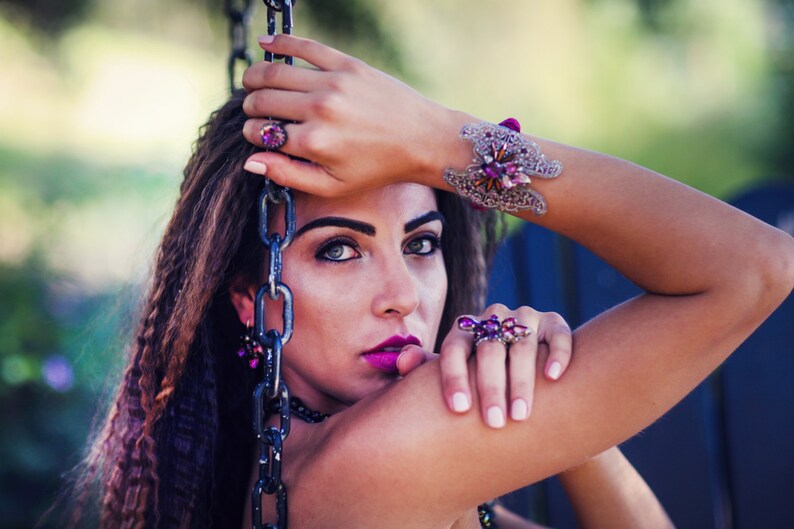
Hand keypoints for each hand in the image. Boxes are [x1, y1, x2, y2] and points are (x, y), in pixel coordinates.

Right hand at [240, 34, 460, 195]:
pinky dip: (279, 42)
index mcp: (314, 143)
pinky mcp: (347, 64)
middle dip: (250, 107)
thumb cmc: (377, 168)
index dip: (251, 133)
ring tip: (253, 84)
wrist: (422, 140)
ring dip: (255, 77)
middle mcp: (319, 110)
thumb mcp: (333, 185)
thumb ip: (289, 175)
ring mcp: (333, 83)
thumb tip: (250, 161)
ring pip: (275, 72)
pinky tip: (265, 44)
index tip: (255, 133)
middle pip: (262, 100)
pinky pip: (304, 47)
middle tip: (253, 110)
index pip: (261, 131)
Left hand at [398, 304, 572, 428]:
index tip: (458, 409)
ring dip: (521, 381)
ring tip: (520, 416)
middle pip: (488, 351)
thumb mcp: (454, 371)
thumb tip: (401, 361)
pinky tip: (552, 377)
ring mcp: (524, 317)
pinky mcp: (553, 323)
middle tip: (493, 423)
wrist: (522, 363)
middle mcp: (493, 317)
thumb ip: (427, 368)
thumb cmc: (478, 374)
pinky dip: (555, 354)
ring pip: (521, 346)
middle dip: (490, 388)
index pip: (454, 349)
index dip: (454, 378)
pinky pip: (556, 335)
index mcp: (464, 329)